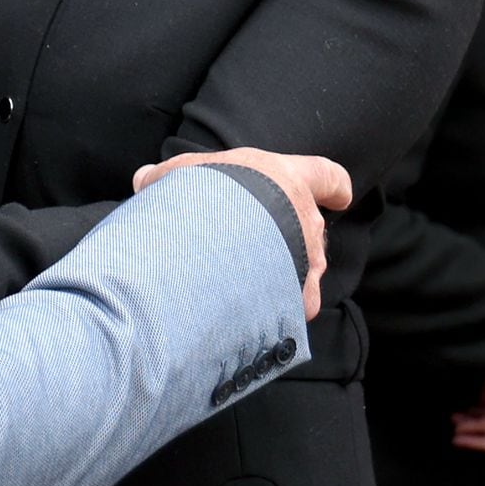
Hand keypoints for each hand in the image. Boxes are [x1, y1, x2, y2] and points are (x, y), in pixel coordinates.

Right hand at [132, 148, 352, 320]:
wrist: (220, 235)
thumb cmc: (207, 194)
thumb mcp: (178, 175)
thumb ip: (165, 179)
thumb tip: (144, 180)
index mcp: (287, 178)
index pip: (327, 175)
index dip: (333, 185)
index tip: (339, 194)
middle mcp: (306, 217)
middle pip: (312, 225)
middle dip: (291, 234)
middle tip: (260, 243)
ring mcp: (308, 258)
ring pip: (308, 265)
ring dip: (288, 270)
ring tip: (255, 280)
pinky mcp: (299, 294)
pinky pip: (299, 302)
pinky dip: (284, 306)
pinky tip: (260, 310)